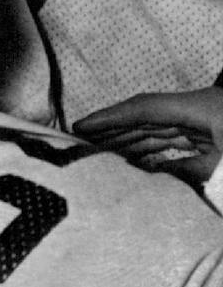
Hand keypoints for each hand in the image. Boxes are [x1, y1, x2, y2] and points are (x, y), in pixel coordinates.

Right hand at [76, 89, 222, 187]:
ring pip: (156, 129)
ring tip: (97, 154)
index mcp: (199, 107)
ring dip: (127, 141)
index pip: (145, 108)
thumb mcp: (221, 166)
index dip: (109, 117)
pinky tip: (131, 162)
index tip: (80, 127)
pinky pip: (172, 140)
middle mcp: (196, 110)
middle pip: (145, 118)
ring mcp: (203, 122)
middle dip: (112, 130)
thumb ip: (184, 172)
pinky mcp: (210, 135)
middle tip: (79, 142)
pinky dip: (150, 151)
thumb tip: (145, 179)